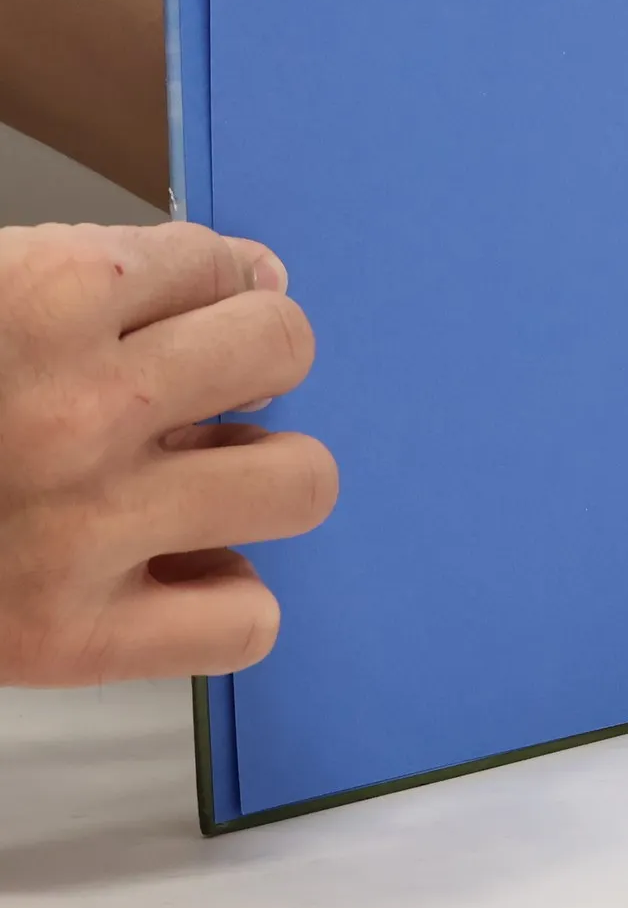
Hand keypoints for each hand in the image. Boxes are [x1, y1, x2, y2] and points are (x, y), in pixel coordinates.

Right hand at [0, 222, 334, 684]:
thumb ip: (121, 273)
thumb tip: (263, 280)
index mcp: (46, 296)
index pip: (229, 265)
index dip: (212, 292)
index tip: (172, 323)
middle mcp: (77, 408)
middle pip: (286, 349)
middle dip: (253, 365)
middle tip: (193, 396)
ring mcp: (80, 529)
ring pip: (300, 482)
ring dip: (260, 477)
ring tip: (193, 482)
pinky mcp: (67, 642)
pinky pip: (246, 622)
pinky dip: (224, 604)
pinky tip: (167, 574)